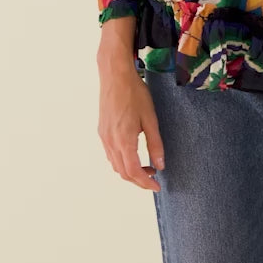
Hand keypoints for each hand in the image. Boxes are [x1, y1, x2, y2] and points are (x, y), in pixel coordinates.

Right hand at [97, 62, 164, 191]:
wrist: (115, 76)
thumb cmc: (134, 94)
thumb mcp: (151, 119)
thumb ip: (155, 144)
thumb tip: (160, 165)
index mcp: (124, 141)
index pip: (134, 172)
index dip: (146, 183)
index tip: (157, 187)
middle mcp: (110, 142)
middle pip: (123, 172)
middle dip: (138, 180)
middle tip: (154, 178)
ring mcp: (104, 137)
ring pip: (115, 165)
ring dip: (130, 171)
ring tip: (146, 167)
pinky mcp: (102, 131)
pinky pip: (110, 154)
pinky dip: (121, 161)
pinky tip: (133, 154)